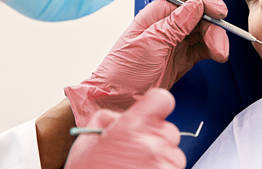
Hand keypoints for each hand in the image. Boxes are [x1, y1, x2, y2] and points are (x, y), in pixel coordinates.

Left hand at [65, 0, 229, 124]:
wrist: (115, 100)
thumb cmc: (122, 72)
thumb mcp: (149, 45)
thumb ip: (174, 25)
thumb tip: (196, 5)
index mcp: (155, 15)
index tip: (218, 11)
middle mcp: (166, 25)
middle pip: (198, 14)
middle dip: (213, 25)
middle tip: (219, 43)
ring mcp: (175, 42)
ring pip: (203, 31)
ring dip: (216, 39)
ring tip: (220, 54)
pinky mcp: (182, 58)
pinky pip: (203, 48)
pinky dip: (213, 50)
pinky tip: (217, 55)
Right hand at [66, 89, 185, 168]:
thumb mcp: (88, 139)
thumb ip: (110, 119)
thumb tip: (124, 115)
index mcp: (131, 127)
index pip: (162, 100)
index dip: (156, 106)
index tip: (149, 114)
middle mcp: (151, 144)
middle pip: (169, 129)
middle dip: (155, 137)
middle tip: (136, 150)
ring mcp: (163, 163)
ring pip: (174, 151)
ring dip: (160, 157)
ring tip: (137, 166)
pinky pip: (173, 167)